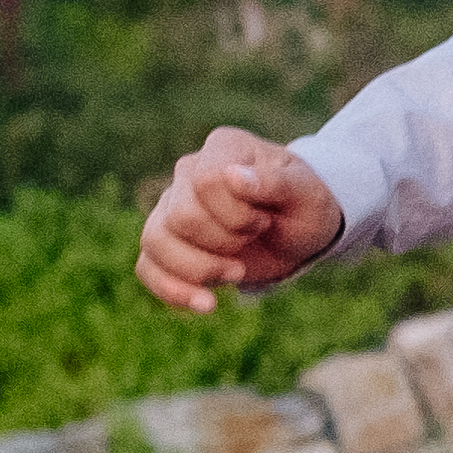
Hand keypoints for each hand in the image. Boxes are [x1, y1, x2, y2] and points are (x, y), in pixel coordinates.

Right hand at [137, 127, 346, 314]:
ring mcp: (171, 206)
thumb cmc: (305, 205)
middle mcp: (188, 172)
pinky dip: (172, 290)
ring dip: (200, 270)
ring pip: (154, 242)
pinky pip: (146, 267)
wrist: (300, 232)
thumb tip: (234, 176)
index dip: (237, 214)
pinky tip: (206, 304)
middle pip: (180, 217)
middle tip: (254, 239)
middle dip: (224, 243)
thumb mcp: (306, 194)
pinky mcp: (167, 242)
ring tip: (237, 273)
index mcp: (224, 148)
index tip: (264, 220)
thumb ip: (275, 183)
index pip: (206, 182)